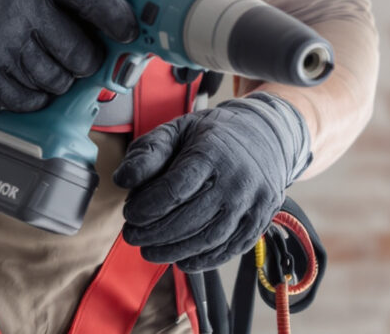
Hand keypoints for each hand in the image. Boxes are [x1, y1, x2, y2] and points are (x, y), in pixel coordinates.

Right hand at [0, 0, 138, 112]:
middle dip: (87, 58)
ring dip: (61, 77)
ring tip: (54, 63)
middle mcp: (19, 9)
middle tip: (82, 52)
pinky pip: (25, 99)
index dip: (117, 18)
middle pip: (78, 54)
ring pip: (55, 80)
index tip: (128, 30)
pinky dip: (36, 95)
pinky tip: (33, 79)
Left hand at [112, 92, 311, 270]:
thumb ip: (149, 151)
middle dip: (154, 233)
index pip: (175, 189)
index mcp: (212, 152)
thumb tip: (122, 179)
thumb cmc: (214, 135)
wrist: (267, 136)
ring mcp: (252, 203)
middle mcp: (236, 180)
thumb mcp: (179, 129)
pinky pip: (229, 249)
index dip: (147, 207)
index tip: (129, 213)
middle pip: (189, 219)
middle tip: (131, 236)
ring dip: (173, 251)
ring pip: (208, 239)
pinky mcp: (261, 220)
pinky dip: (202, 260)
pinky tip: (180, 259)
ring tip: (149, 250)